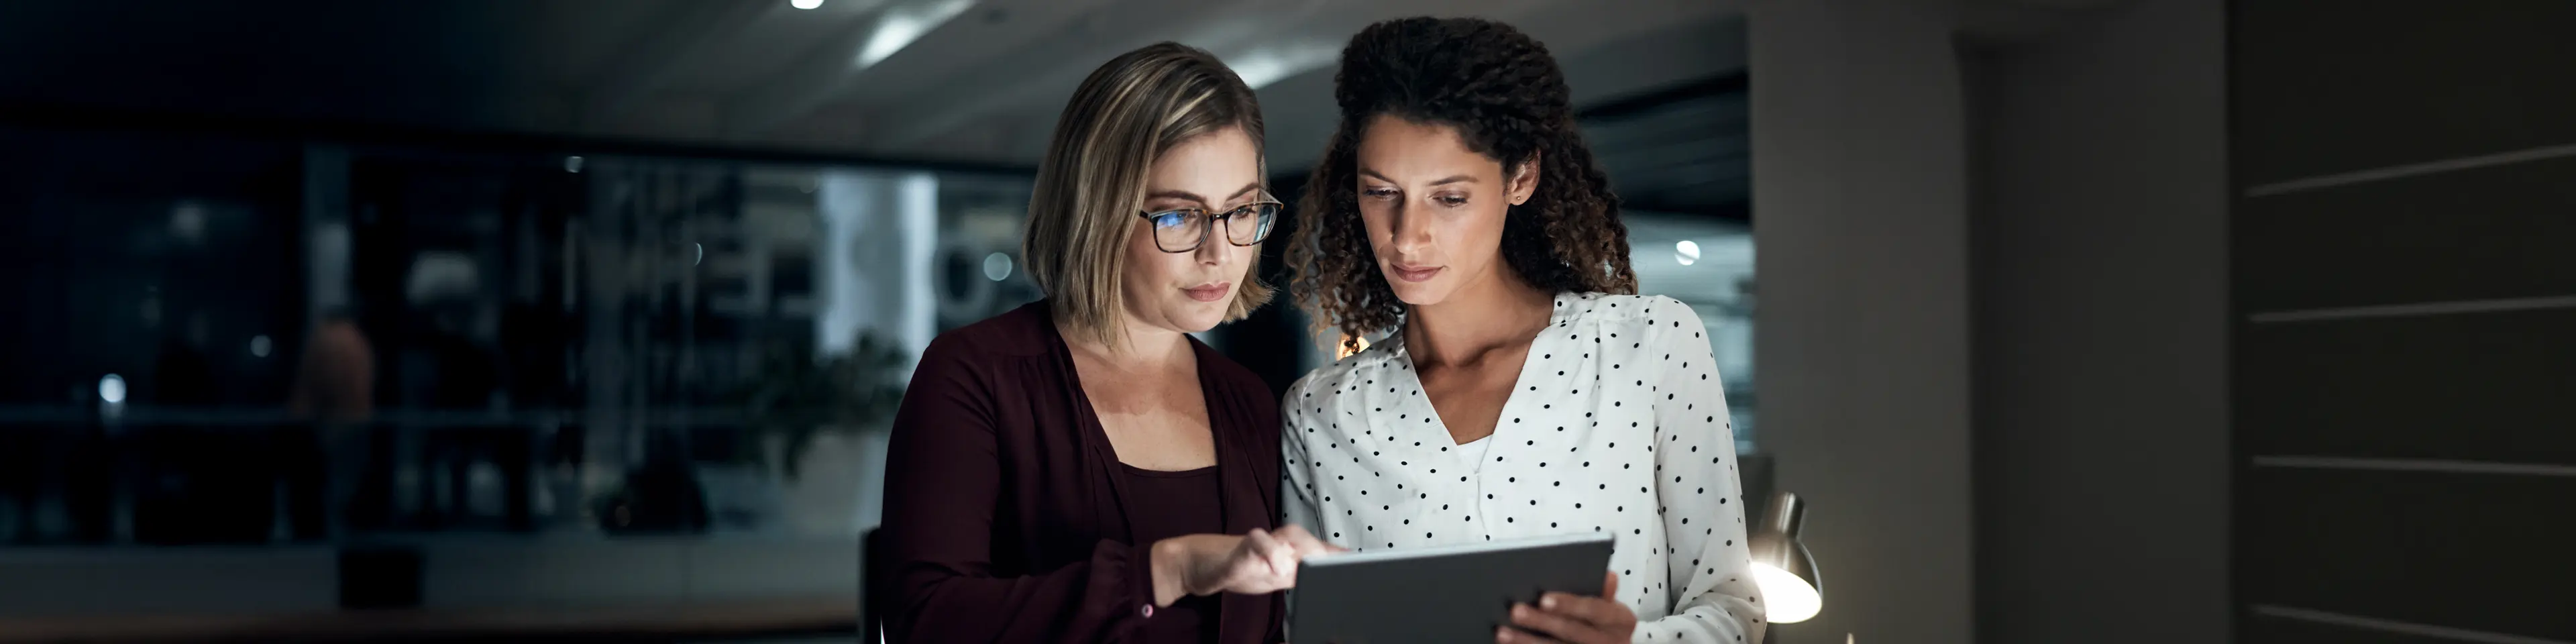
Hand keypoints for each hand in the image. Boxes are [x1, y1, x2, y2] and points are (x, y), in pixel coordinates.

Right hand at [1151, 525, 1338, 604]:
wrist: (1200, 564)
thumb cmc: (1242, 567)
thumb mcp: (1277, 575)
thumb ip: (1303, 571)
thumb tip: (1336, 565)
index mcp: (1286, 551)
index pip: (1315, 547)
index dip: (1335, 553)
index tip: (1357, 561)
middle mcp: (1274, 543)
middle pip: (1303, 537)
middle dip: (1321, 549)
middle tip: (1335, 566)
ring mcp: (1256, 545)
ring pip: (1283, 536)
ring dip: (1299, 548)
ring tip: (1310, 565)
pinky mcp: (1236, 553)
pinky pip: (1254, 545)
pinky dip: (1267, 554)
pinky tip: (1276, 569)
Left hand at [1499, 571, 1637, 643]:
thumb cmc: (1605, 621)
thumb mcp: (1610, 605)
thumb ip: (1603, 591)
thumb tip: (1608, 576)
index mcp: (1621, 620)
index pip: (1595, 610)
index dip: (1570, 605)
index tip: (1544, 599)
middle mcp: (1611, 642)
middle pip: (1572, 632)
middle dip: (1541, 622)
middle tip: (1515, 610)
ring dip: (1527, 642)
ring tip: (1502, 632)